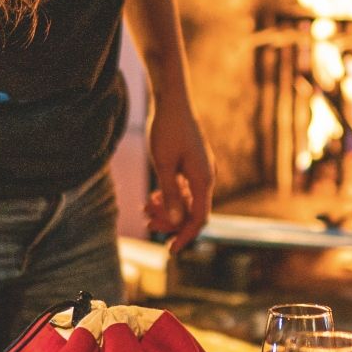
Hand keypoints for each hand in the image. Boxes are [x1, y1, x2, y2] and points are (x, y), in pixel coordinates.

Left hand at [144, 99, 213, 253]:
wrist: (172, 100)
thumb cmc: (167, 130)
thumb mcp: (163, 164)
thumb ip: (170, 194)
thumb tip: (174, 221)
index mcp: (203, 179)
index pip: (199, 218)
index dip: (185, 236)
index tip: (169, 250)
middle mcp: (206, 177)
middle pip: (192, 212)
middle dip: (171, 222)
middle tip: (147, 224)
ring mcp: (201, 170)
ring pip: (187, 201)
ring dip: (168, 208)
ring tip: (146, 209)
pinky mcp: (193, 164)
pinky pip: (185, 189)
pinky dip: (171, 196)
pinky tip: (154, 196)